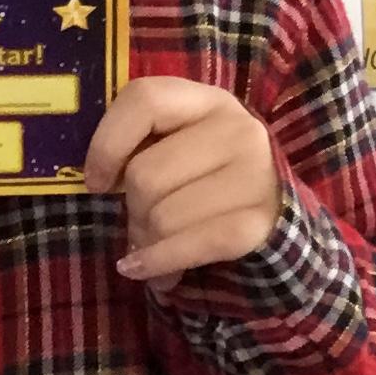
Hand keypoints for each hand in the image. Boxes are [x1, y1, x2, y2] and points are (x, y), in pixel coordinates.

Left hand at [85, 78, 281, 292]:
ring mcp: (254, 175)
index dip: (107, 142)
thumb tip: (99, 182)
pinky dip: (158, 264)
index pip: (144, 100)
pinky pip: (187, 247)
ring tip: (157, 244)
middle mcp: (238, 129)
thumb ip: (143, 146)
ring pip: (162, 217)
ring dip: (148, 241)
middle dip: (132, 209)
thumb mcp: (181, 145)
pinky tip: (149, 274)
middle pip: (145, 175)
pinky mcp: (257, 223)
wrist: (278, 212)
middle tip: (142, 222)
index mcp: (208, 101)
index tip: (97, 181)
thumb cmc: (210, 177)